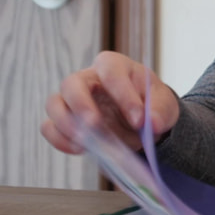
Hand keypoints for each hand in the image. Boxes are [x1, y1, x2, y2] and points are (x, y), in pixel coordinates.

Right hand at [42, 51, 177, 152]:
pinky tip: (80, 149)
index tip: (139, 120)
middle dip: (81, 105)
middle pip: (71, 83)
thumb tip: (153, 123)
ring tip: (85, 141)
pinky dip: (60, 139)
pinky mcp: (66, 122)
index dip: (123, 94)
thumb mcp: (164, 105)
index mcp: (113, 66)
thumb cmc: (150, 105)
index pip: (110, 71)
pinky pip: (50, 127)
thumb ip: (160, 112)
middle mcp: (87, 79)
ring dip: (66, 124)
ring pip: (54, 104)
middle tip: (95, 126)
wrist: (142, 123)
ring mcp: (73, 101)